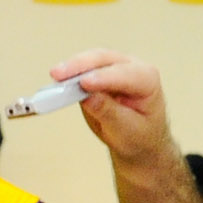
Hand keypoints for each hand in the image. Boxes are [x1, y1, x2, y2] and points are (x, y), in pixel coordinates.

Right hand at [47, 50, 175, 163]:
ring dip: (72, 67)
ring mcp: (115, 68)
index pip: (124, 74)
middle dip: (81, 66)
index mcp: (147, 80)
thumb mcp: (126, 130)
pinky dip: (70, 74)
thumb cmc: (139, 136)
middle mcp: (133, 68)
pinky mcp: (99, 73)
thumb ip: (108, 112)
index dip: (103, 78)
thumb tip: (87, 96)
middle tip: (59, 75)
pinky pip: (84, 68)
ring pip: (92, 59)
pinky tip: (57, 80)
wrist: (139, 142)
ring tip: (55, 76)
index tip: (83, 83)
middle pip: (105, 59)